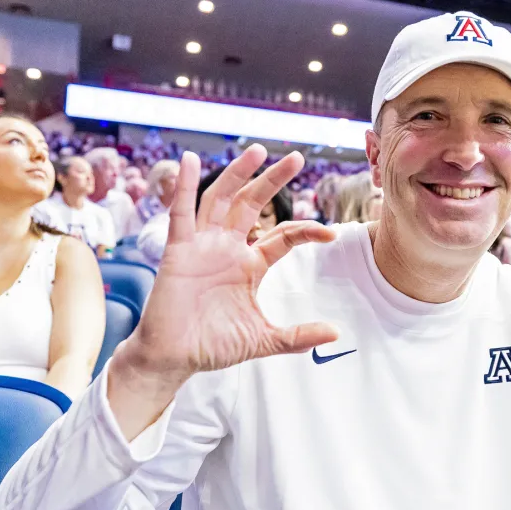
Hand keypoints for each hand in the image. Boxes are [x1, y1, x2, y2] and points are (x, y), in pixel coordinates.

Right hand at [121, 146, 337, 384]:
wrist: (174, 359)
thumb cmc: (213, 346)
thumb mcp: (263, 340)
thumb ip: (298, 336)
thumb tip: (336, 333)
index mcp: (250, 266)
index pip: (283, 237)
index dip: (306, 231)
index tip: (331, 234)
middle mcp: (228, 249)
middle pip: (253, 204)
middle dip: (273, 180)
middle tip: (296, 157)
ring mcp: (203, 246)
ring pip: (221, 199)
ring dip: (237, 173)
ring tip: (257, 150)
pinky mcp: (178, 251)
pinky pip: (180, 213)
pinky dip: (183, 185)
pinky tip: (190, 159)